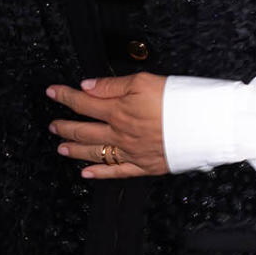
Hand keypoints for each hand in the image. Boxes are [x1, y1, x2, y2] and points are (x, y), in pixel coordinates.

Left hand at [47, 72, 167, 177]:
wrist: (204, 125)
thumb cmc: (177, 99)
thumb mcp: (143, 80)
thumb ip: (112, 85)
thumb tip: (87, 86)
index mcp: (118, 110)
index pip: (83, 103)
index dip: (64, 96)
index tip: (52, 93)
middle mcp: (120, 133)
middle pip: (84, 131)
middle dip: (65, 127)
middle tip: (53, 125)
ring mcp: (131, 152)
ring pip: (95, 153)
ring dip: (75, 150)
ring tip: (61, 147)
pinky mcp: (145, 165)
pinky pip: (116, 172)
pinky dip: (99, 173)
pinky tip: (86, 174)